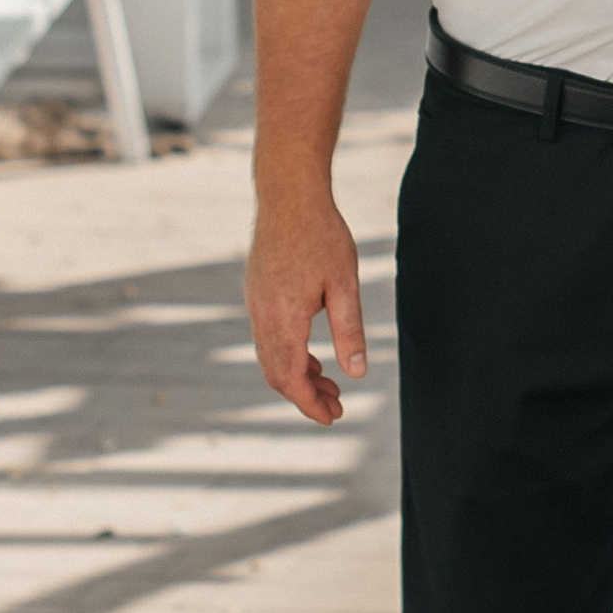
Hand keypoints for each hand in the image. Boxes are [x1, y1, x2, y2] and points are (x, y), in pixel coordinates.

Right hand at [246, 188, 368, 424]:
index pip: (291, 378)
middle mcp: (261, 315)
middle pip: (276, 374)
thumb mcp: (344, 284)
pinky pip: (267, 338)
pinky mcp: (257, 294)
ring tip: (330, 384)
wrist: (288, 194)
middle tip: (337, 407)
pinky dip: (288, 356)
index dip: (310, 404)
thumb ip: (349, 331)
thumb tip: (358, 373)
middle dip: (305, 395)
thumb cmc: (321, 234)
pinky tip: (313, 356)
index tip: (332, 418)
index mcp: (283, 318)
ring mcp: (255, 304)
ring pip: (270, 357)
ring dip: (297, 376)